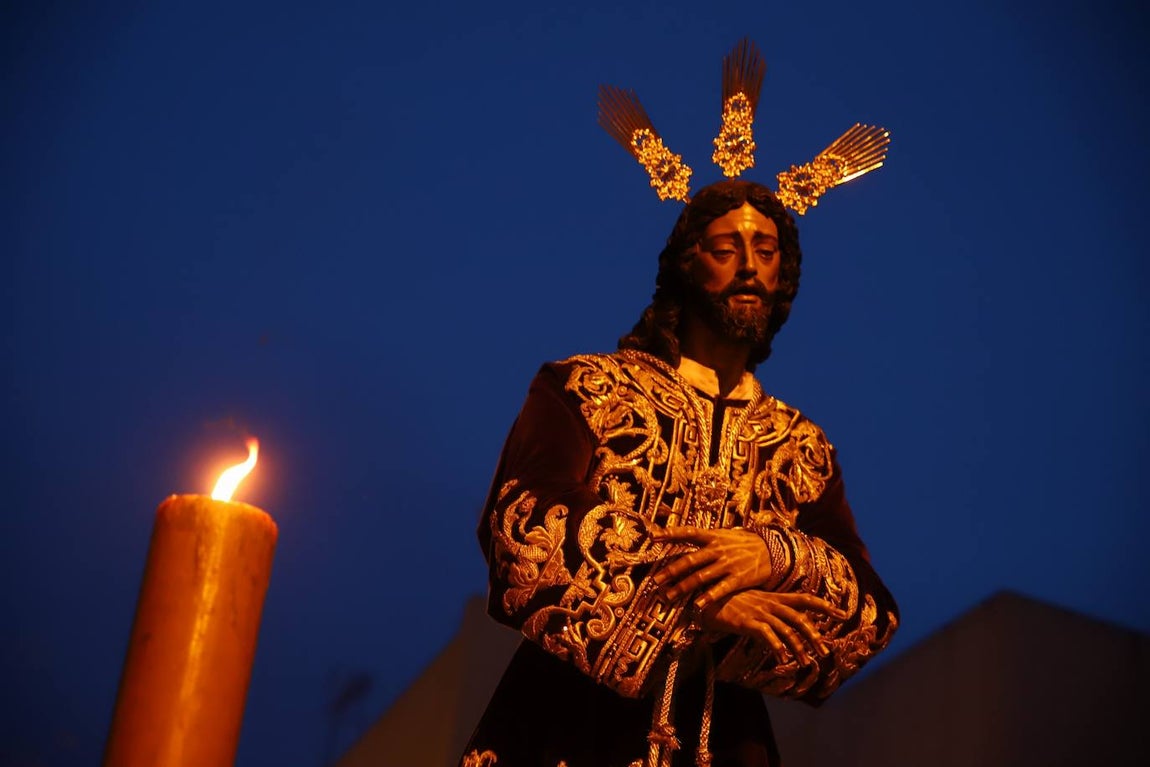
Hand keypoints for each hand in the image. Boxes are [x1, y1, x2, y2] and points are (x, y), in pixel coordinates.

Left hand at [651, 526, 773, 608]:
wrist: (773, 550)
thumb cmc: (742, 544)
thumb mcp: (724, 535)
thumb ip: (704, 539)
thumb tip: (682, 537)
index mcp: (713, 536)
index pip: (688, 532)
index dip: (670, 534)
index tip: (653, 537)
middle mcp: (717, 549)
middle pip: (690, 560)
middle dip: (671, 571)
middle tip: (655, 581)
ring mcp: (727, 564)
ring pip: (700, 577)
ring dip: (683, 588)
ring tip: (668, 597)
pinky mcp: (738, 578)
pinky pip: (720, 589)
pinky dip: (708, 597)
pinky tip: (697, 605)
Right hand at [699, 590, 846, 664]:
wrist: (704, 599)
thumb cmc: (728, 602)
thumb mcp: (753, 602)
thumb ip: (770, 610)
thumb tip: (784, 623)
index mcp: (773, 597)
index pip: (804, 599)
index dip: (824, 605)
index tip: (842, 613)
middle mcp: (770, 603)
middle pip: (799, 618)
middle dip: (814, 635)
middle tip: (824, 651)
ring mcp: (759, 612)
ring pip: (786, 629)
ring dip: (799, 647)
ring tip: (806, 662)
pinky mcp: (747, 622)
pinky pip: (767, 635)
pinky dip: (777, 647)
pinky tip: (782, 659)